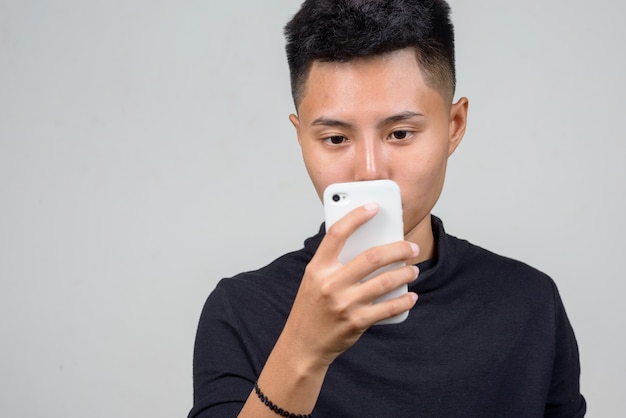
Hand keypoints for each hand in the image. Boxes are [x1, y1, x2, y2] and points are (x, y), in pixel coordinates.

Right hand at [282, 202, 418, 368]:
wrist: (302, 345)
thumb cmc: (311, 308)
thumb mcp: (314, 280)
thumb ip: (335, 263)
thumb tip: (368, 244)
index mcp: (318, 268)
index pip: (338, 234)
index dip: (357, 217)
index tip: (374, 207)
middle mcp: (330, 283)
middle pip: (372, 257)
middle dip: (398, 249)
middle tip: (410, 247)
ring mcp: (344, 303)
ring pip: (385, 281)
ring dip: (405, 273)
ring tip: (413, 270)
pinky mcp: (356, 322)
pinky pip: (388, 308)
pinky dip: (404, 301)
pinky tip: (411, 297)